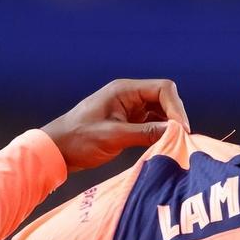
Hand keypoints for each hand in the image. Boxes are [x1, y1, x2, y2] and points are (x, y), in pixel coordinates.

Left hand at [42, 79, 189, 170]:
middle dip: (176, 116)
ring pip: (162, 111)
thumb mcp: (113, 136)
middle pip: (166, 98)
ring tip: (175, 142)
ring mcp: (131, 108)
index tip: (182, 129)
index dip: (176, 108)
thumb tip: (175, 131)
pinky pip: (154, 122)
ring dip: (171, 125)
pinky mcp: (131, 122)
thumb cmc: (79, 139)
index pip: (163, 89)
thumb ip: (145, 132)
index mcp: (125, 90)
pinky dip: (162, 131)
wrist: (57, 150)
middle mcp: (130, 95)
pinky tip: (164, 143)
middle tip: (182, 138)